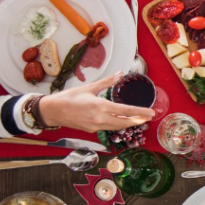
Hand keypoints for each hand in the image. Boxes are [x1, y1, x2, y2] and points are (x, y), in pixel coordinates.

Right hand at [38, 72, 154, 131]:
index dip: (140, 112)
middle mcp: (100, 118)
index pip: (126, 110)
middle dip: (138, 120)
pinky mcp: (91, 130)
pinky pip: (108, 128)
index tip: (151, 113)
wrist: (52, 111)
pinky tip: (121, 120)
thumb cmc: (69, 97)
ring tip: (139, 119)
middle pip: (124, 122)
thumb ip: (107, 82)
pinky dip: (117, 124)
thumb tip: (120, 74)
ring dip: (129, 123)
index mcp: (100, 106)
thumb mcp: (90, 87)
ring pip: (117, 126)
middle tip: (149, 117)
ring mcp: (95, 126)